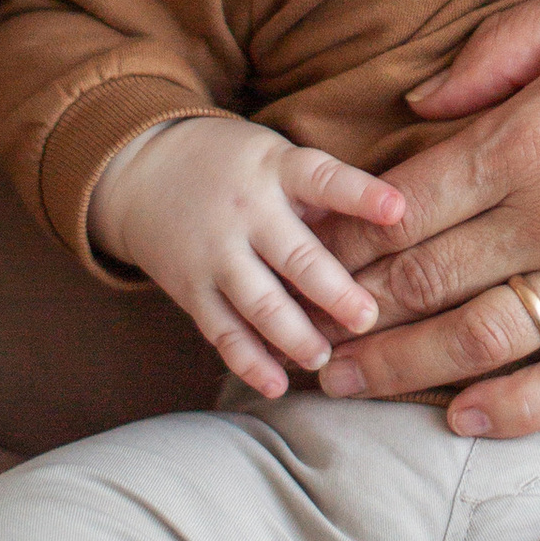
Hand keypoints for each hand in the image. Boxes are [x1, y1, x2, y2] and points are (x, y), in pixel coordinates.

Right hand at [91, 114, 408, 395]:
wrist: (141, 169)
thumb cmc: (235, 167)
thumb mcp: (276, 157)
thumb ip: (323, 194)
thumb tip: (396, 230)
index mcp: (277, 169)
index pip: (323, 178)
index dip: (361, 194)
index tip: (398, 211)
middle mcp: (246, 211)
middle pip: (294, 254)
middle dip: (332, 290)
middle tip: (367, 318)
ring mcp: (215, 252)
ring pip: (258, 301)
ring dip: (293, 335)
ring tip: (322, 357)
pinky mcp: (190, 287)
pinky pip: (222, 330)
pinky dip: (248, 360)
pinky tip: (277, 383)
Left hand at [318, 0, 539, 437]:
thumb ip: (497, 47)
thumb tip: (422, 98)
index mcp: (526, 140)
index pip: (403, 204)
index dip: (343, 236)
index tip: (302, 254)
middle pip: (423, 280)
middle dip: (350, 312)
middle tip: (299, 335)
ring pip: (480, 340)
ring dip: (404, 368)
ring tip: (349, 385)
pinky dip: (514, 409)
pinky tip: (465, 420)